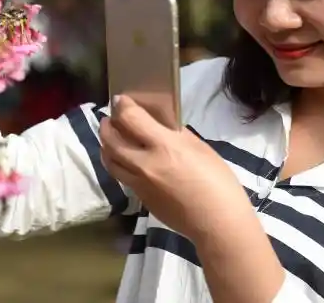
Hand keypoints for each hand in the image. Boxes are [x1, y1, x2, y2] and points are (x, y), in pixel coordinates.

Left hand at [99, 96, 254, 244]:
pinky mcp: (141, 199)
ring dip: (106, 145)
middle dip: (107, 125)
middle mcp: (145, 164)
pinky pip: (121, 176)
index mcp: (164, 146)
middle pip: (111, 139)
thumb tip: (161, 124)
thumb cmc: (218, 182)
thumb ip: (176, 134)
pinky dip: (117, 163)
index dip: (122, 105)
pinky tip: (125, 159)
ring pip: (110, 160)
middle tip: (110, 118)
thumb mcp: (200, 148)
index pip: (131, 119)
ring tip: (110, 138)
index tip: (121, 100)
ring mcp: (140, 184)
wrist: (217, 223)